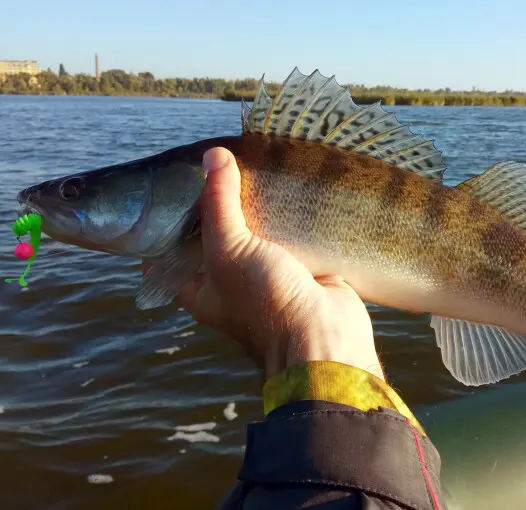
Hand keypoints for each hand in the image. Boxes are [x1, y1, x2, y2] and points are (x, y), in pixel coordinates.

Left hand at [172, 147, 383, 381]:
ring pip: (255, 235)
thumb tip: (213, 156)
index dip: (165, 221)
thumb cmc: (265, 302)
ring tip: (251, 166)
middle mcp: (229, 284)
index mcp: (199, 288)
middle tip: (214, 165)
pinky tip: (287, 186)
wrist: (325, 335)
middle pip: (215, 237)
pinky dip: (288, 217)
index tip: (169, 185)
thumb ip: (218, 203)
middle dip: (216, 206)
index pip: (169, 252)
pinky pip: (289, 237)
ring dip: (256, 209)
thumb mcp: (229, 250)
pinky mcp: (300, 269)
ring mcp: (266, 276)